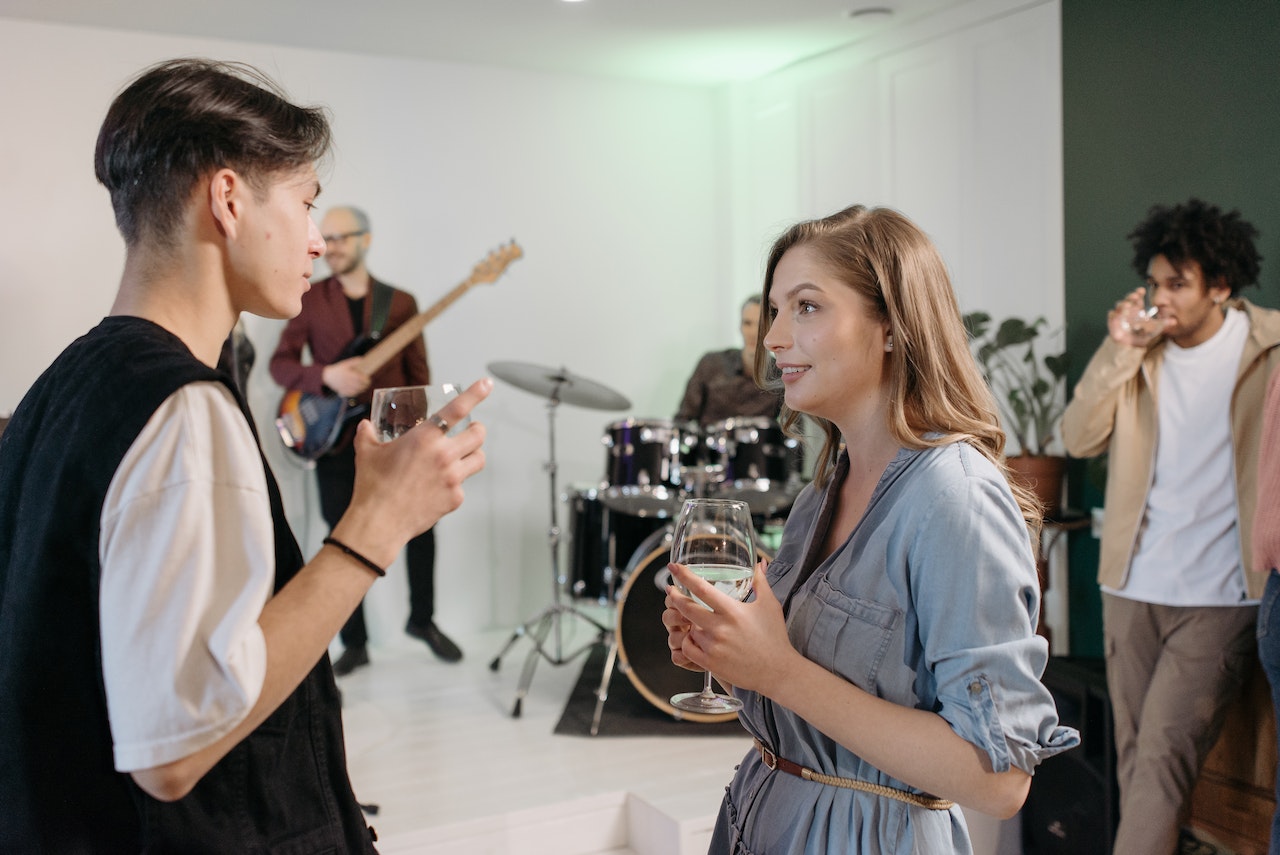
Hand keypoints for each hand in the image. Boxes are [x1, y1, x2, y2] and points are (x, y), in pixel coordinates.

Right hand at [321, 357, 370, 397]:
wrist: (328, 376)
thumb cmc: (338, 369)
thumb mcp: (345, 364)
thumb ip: (353, 361)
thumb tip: (362, 359)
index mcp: (348, 374)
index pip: (360, 379)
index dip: (366, 380)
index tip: (368, 379)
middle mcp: (347, 381)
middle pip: (359, 385)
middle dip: (365, 385)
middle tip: (367, 384)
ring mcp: (344, 387)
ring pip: (356, 390)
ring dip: (361, 389)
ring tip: (364, 387)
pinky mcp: (342, 391)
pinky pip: (351, 394)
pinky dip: (355, 393)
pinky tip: (358, 391)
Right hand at [333, 378, 491, 565]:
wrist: (380, 522)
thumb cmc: (372, 485)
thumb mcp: (366, 452)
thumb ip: (367, 435)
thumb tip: (365, 426)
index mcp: (425, 438)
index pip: (457, 409)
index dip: (475, 393)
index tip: (487, 383)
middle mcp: (444, 455)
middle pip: (478, 434)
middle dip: (477, 429)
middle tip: (471, 430)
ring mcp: (453, 478)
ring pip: (479, 459)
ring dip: (474, 454)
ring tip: (462, 457)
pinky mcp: (455, 498)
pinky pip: (463, 486)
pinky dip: (454, 485)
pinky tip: (439, 488)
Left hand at [665, 559, 793, 696]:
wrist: (778, 671)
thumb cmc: (774, 636)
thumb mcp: (770, 605)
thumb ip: (761, 581)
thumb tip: (760, 562)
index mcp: (732, 611)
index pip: (702, 589)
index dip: (684, 575)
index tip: (673, 567)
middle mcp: (720, 628)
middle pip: (686, 608)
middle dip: (674, 596)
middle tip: (670, 590)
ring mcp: (714, 647)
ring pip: (687, 629)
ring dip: (687, 623)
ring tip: (693, 621)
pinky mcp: (711, 664)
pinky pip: (687, 649)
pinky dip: (687, 642)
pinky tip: (693, 638)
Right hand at [1107, 287, 1168, 347]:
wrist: (1131, 344)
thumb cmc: (1142, 333)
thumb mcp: (1154, 328)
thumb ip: (1163, 324)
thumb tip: (1175, 321)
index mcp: (1137, 307)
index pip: (1137, 297)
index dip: (1138, 292)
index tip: (1142, 290)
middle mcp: (1128, 309)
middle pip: (1127, 299)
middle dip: (1130, 297)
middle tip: (1135, 296)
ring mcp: (1120, 316)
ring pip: (1119, 307)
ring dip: (1123, 305)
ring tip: (1128, 306)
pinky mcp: (1114, 323)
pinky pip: (1112, 317)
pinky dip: (1114, 316)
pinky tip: (1117, 316)